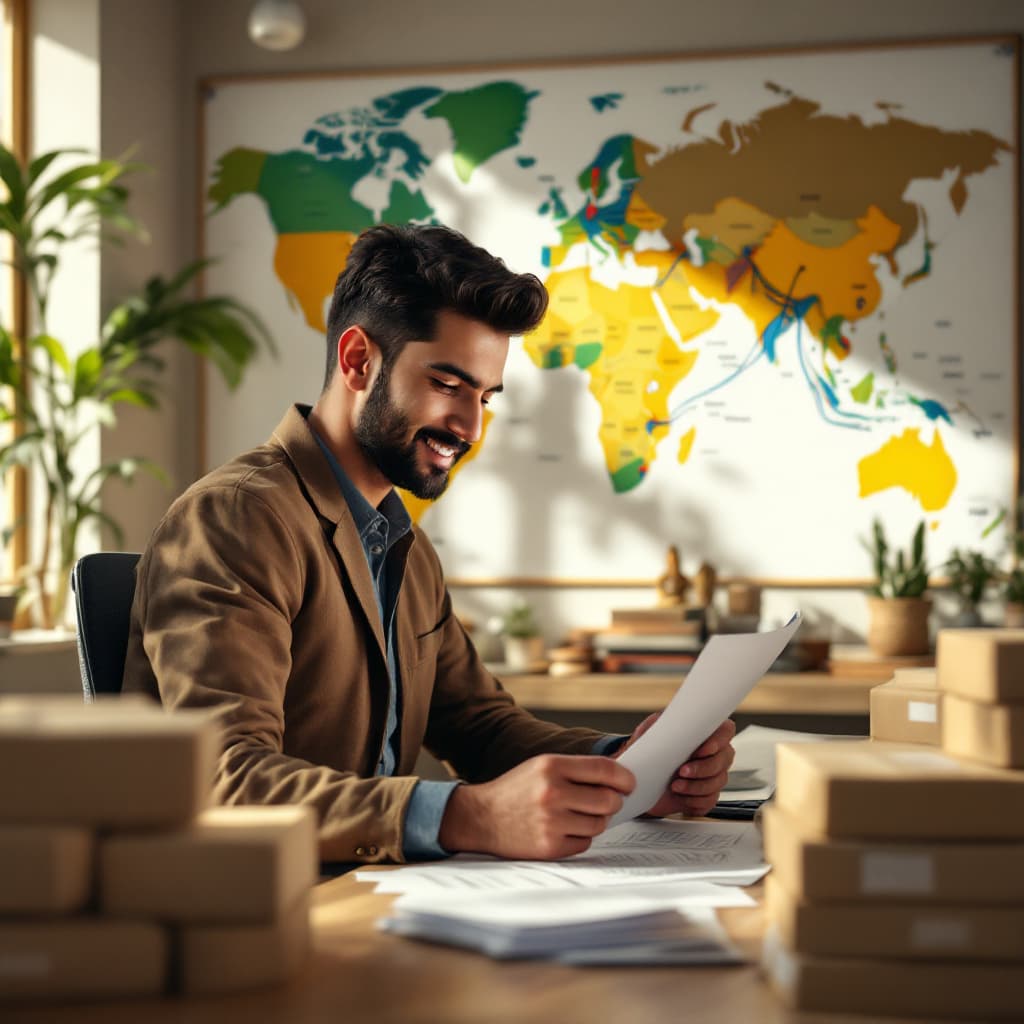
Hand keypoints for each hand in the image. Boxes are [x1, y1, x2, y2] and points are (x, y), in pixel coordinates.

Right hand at [438, 753, 635, 859]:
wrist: (481, 817)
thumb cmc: (517, 789)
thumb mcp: (542, 766)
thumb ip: (577, 770)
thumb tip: (618, 779)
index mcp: (552, 766)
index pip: (604, 769)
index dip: (624, 777)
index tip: (629, 783)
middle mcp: (552, 793)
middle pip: (608, 800)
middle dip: (612, 802)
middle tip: (604, 802)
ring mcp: (551, 822)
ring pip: (599, 824)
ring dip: (595, 821)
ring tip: (576, 816)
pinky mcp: (550, 846)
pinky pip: (584, 843)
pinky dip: (580, 838)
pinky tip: (563, 830)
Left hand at [617, 716, 735, 818]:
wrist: (640, 782)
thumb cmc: (648, 754)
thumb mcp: (647, 732)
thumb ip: (658, 723)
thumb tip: (665, 721)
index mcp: (703, 734)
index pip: (725, 731)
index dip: (718, 741)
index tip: (700, 750)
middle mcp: (713, 754)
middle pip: (723, 759)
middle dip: (702, 768)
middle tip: (681, 771)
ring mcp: (712, 776)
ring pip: (717, 782)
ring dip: (695, 786)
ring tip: (675, 785)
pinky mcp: (706, 796)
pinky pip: (709, 800)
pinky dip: (694, 800)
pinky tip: (681, 796)